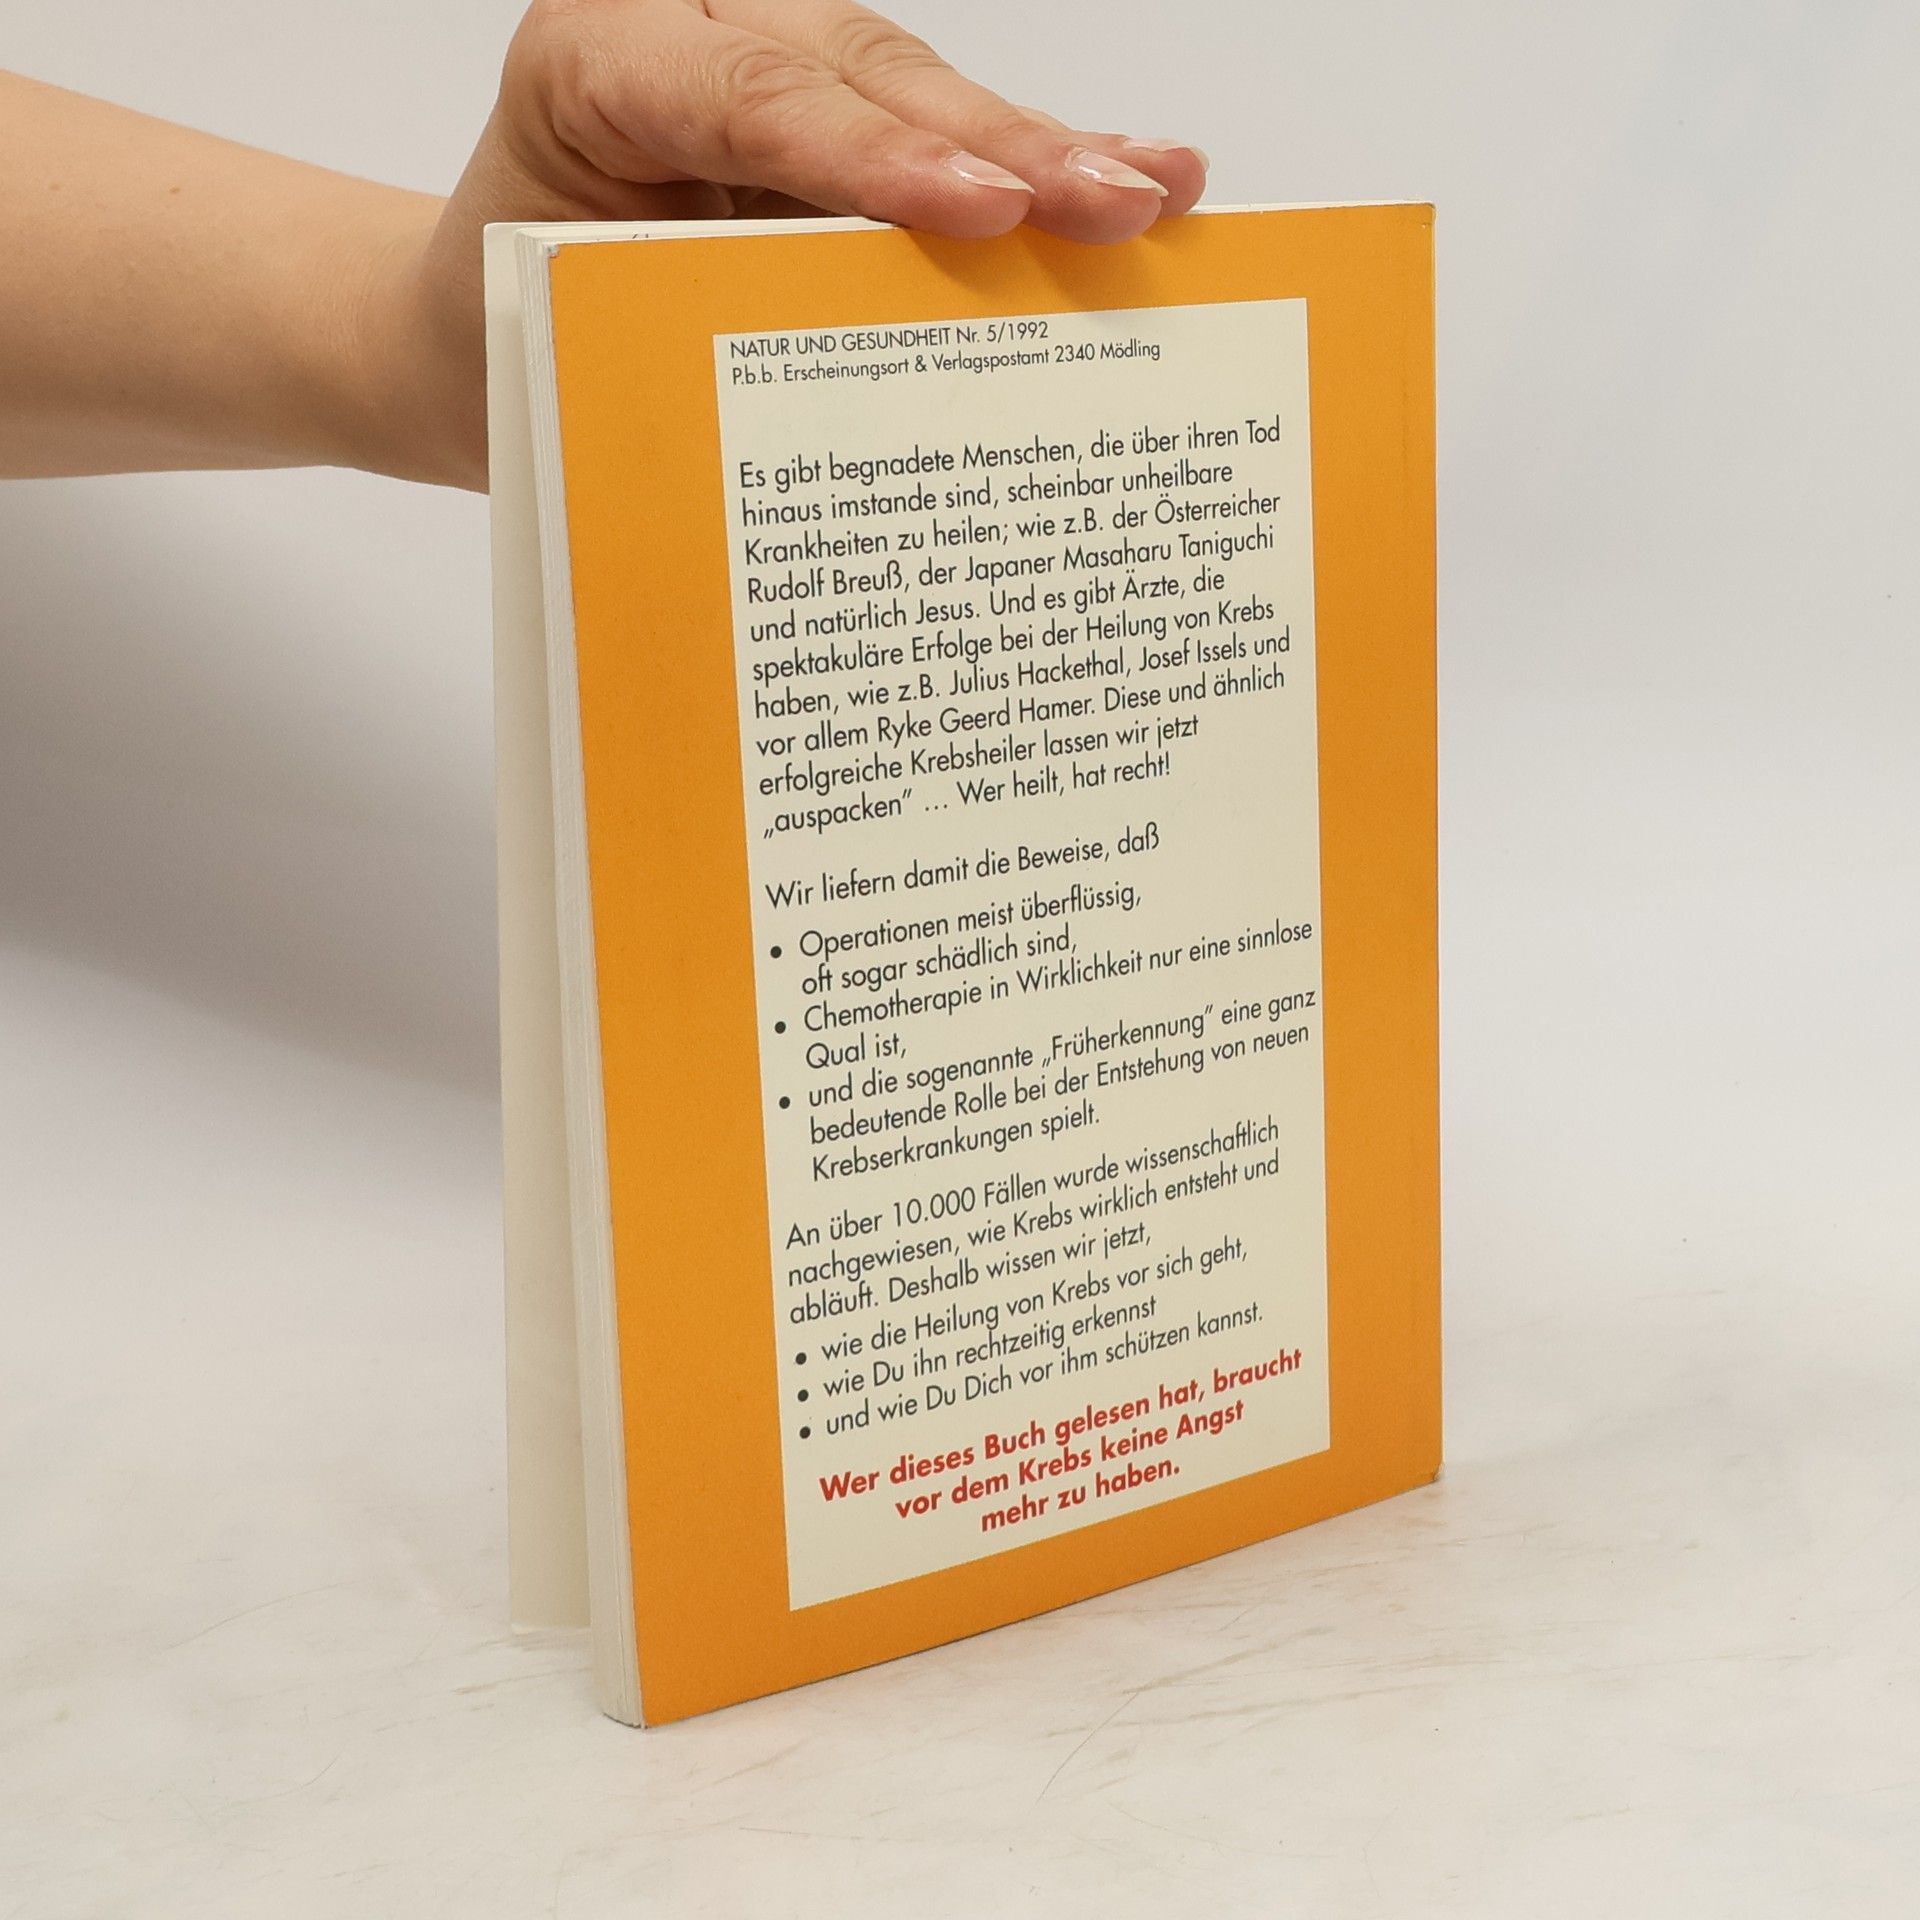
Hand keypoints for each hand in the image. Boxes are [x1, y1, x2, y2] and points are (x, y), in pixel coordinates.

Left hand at [409, 0, 1208, 484]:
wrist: (470, 330)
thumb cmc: (518, 337)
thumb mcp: (593, 335)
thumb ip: (721, 319)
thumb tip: (894, 392)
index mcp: (597, 58)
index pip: (756, 95)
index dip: (880, 156)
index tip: (986, 214)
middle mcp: (689, 29)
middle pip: (862, 74)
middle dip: (1001, 146)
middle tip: (1116, 203)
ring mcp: (764, 59)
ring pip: (918, 91)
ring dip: (1045, 151)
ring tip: (1158, 190)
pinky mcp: (820, 114)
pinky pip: (930, 133)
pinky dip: (1028, 165)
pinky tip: (1132, 174)